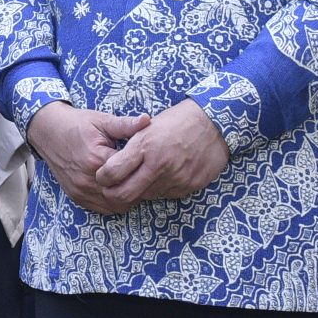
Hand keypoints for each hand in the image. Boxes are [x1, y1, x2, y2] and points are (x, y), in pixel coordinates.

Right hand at [29, 102, 154, 214]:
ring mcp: (81, 190)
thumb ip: (125, 124)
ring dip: (126, 197)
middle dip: (137, 186)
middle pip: (124, 193)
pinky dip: (113, 202)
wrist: (49, 132)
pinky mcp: (76, 197)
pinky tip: (118, 189)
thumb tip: (146, 120)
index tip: (148, 162)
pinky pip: (102, 209)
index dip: (142, 169)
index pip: (129, 173)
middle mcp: (87, 179)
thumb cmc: (78, 124)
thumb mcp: (102, 121)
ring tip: (132, 182)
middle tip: (144, 175)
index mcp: (96, 158)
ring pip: (115, 205)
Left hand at [97, 100, 230, 210]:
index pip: (111, 173)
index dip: (102, 178)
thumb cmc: (178, 120)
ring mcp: (174, 178)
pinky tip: (165, 174)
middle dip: (113, 194)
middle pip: (123, 194)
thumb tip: (110, 167)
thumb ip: (130, 147)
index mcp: (144, 145)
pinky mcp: (188, 186)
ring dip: (140, 190)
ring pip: (145, 196)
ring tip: (146, 174)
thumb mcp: (149, 126)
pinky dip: (160, 188)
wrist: (215, 124)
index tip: (103, 176)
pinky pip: (165, 195)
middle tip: (113, 189)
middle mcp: (158, 165)